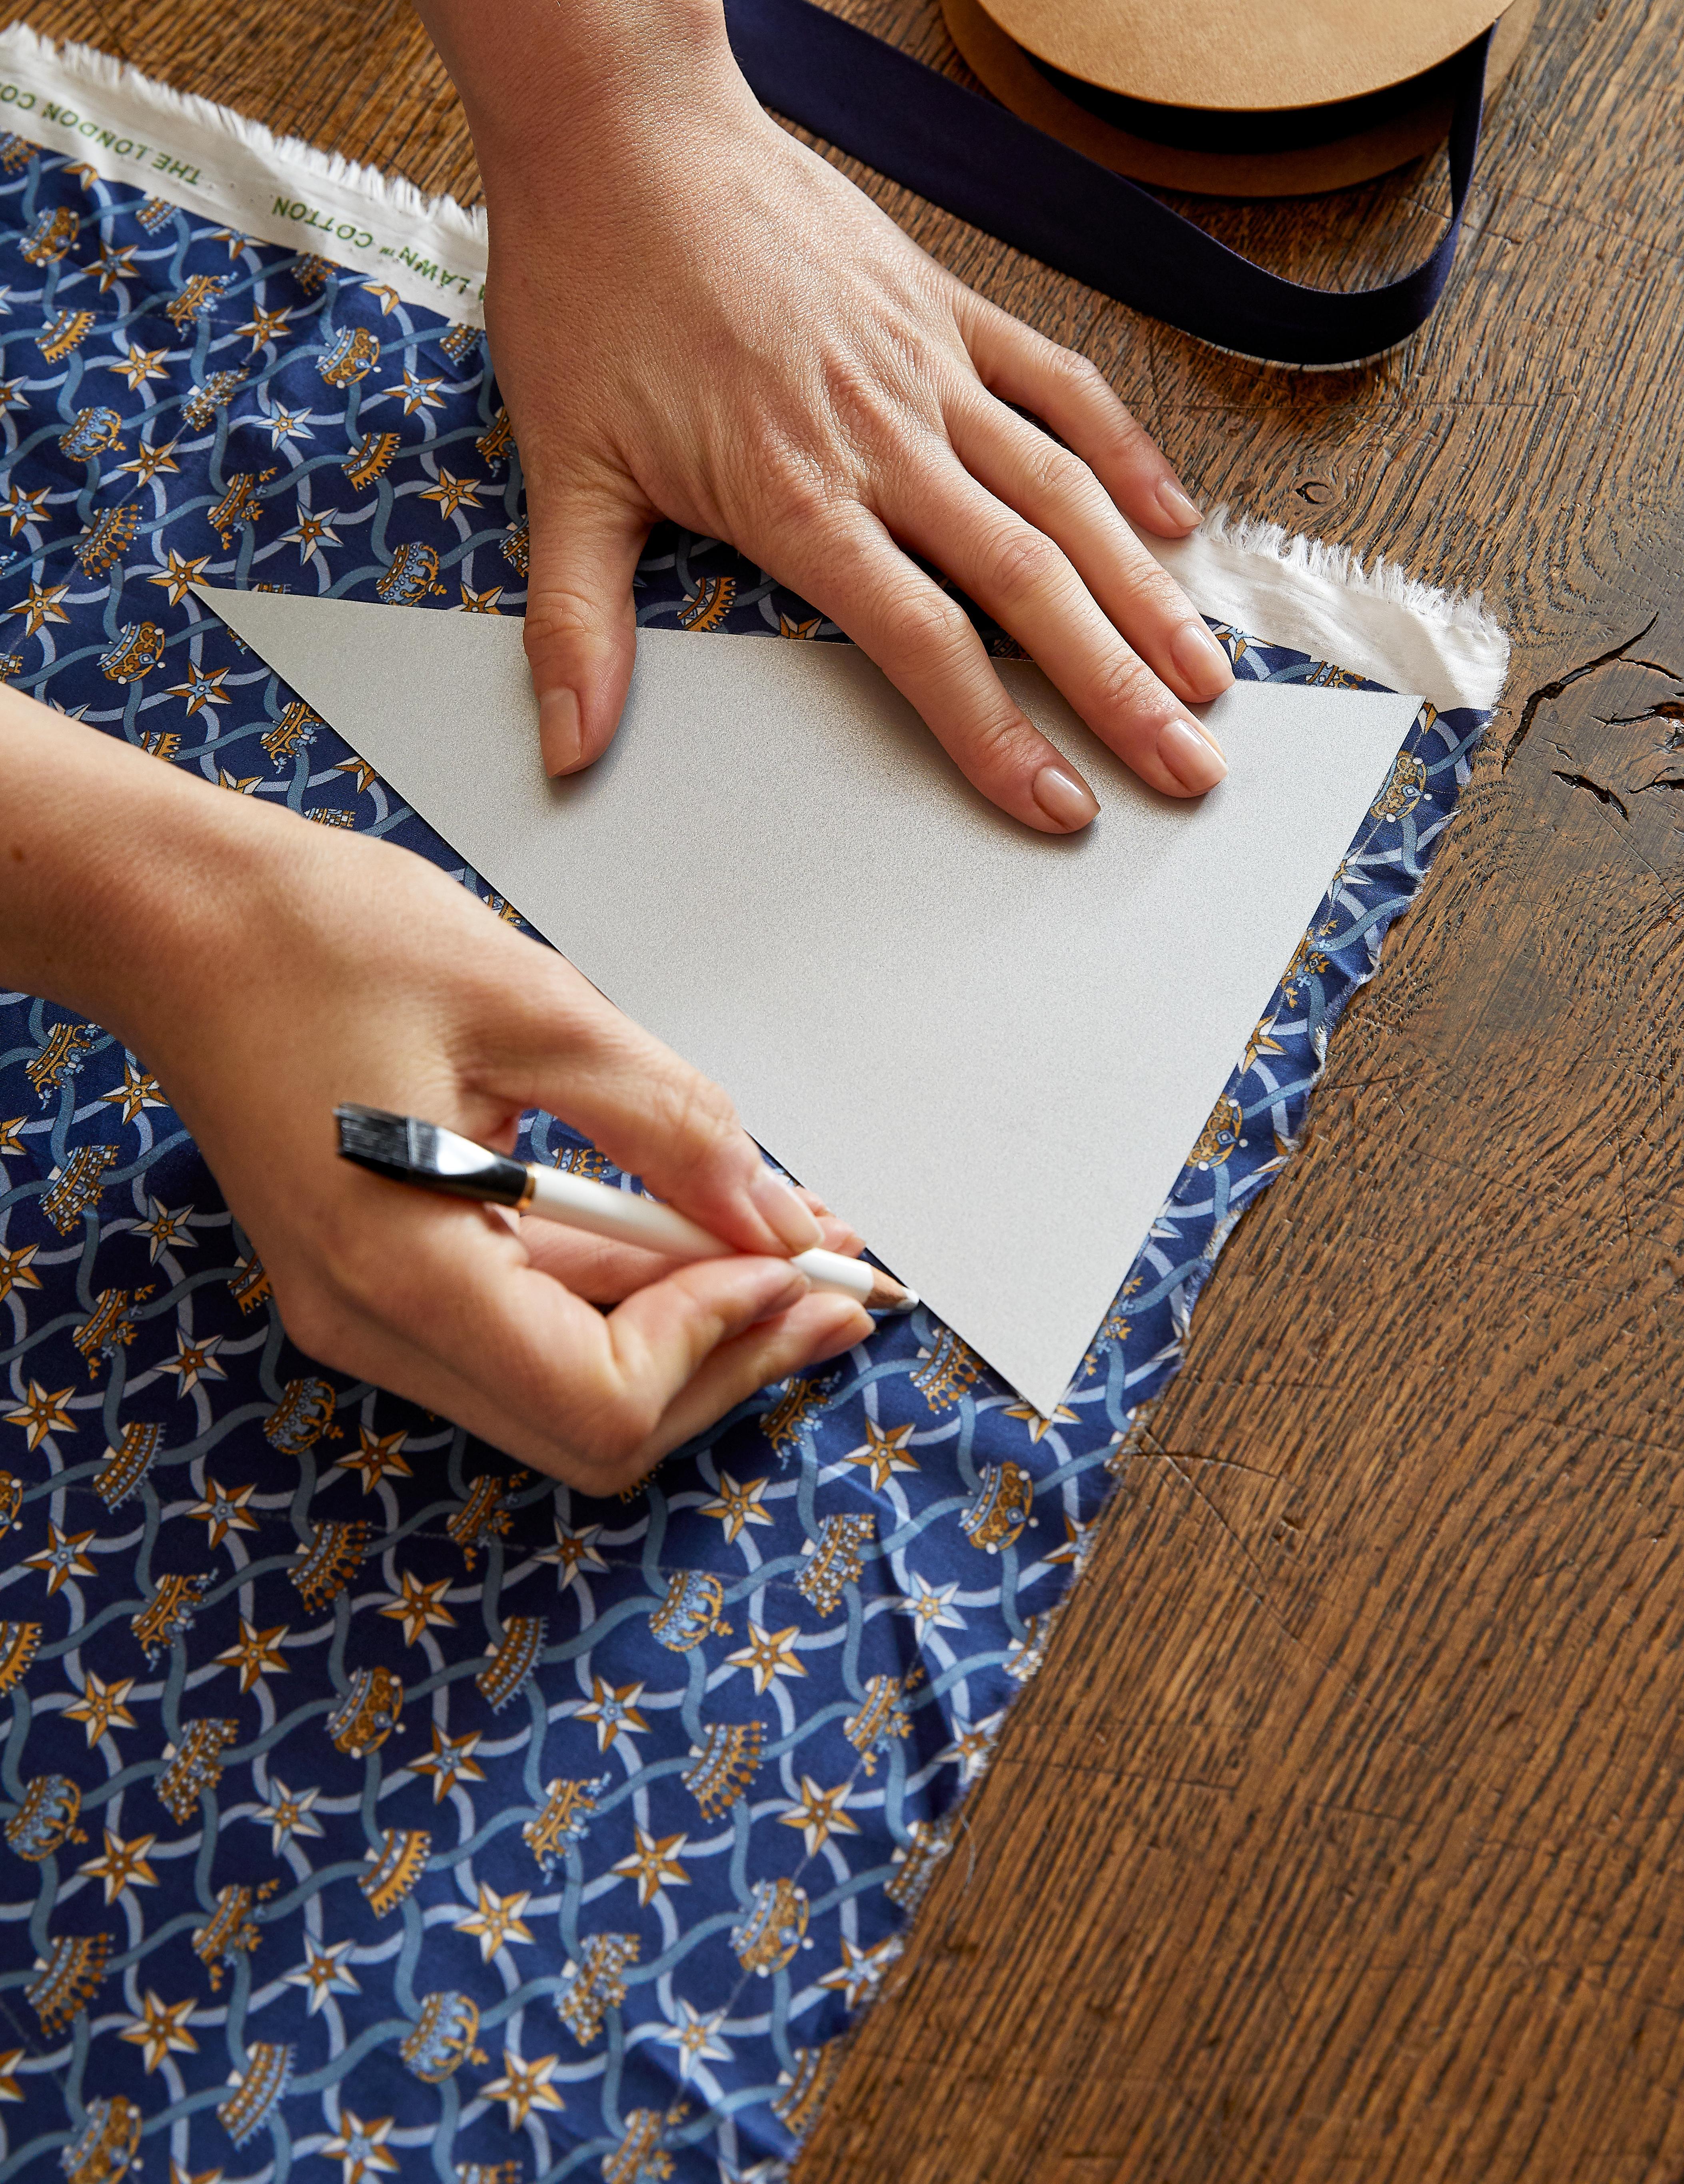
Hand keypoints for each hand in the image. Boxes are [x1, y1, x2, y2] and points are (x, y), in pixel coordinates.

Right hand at [98, 770, 873, 1492]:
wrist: (182, 917)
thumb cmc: (322, 936)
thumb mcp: (534, 1003)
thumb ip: (669, 1122)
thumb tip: (780, 1217)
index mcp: (397, 1269)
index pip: (602, 1398)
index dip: (723, 1341)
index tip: (803, 1264)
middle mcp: (371, 1325)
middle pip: (596, 1426)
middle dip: (730, 1358)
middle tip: (840, 1286)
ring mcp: (368, 1313)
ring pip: (569, 1387)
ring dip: (689, 1328)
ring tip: (793, 1249)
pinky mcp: (379, 1279)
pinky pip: (525, 1326)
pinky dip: (624, 1293)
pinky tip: (695, 1232)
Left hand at [483, 56, 1231, 833]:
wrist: (619, 125)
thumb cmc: (586, 288)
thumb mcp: (563, 466)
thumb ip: (576, 622)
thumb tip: (562, 748)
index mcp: (795, 491)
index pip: (923, 640)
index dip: (998, 735)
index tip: (1058, 807)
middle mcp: (884, 437)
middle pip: (1028, 582)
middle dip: (1119, 688)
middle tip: (1191, 768)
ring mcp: (926, 366)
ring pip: (1065, 495)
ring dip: (1145, 593)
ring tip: (1209, 674)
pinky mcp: (944, 305)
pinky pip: (1058, 385)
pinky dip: (1122, 454)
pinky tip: (1173, 520)